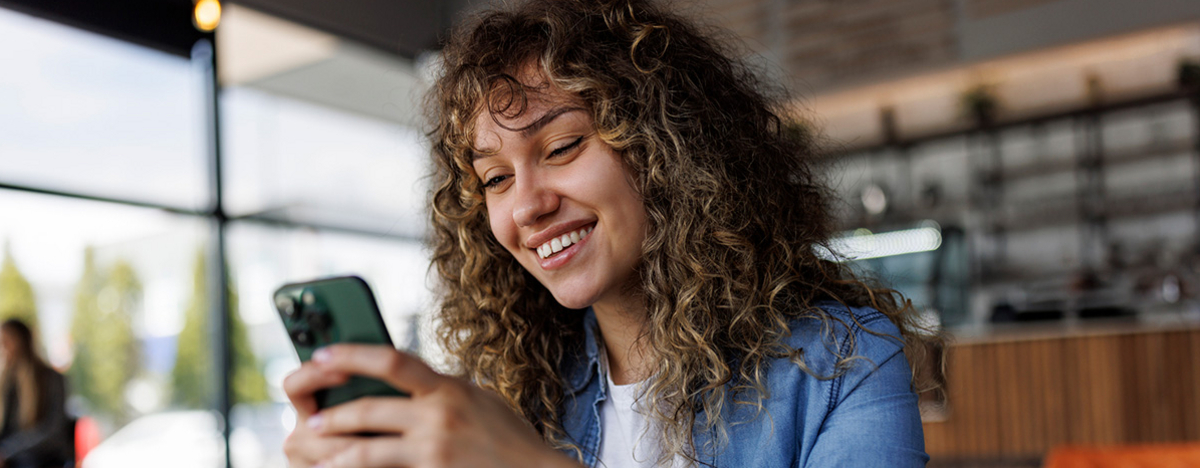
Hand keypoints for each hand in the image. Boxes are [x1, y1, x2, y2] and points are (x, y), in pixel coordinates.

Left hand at [283, 344, 580, 467]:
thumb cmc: (508, 438)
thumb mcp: (478, 399)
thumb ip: (441, 389)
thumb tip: (405, 377)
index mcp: (448, 387)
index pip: (392, 359)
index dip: (352, 354)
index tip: (323, 355)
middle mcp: (439, 413)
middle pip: (370, 405)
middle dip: (334, 412)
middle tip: (310, 417)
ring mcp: (434, 446)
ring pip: (367, 446)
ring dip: (334, 448)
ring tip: (315, 450)